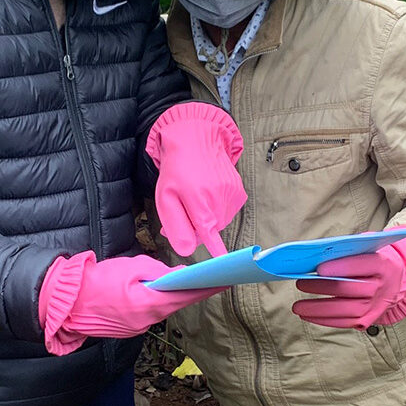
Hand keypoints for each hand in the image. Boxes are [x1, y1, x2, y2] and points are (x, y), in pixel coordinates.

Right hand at [39, 252, 222, 354]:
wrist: (68, 302)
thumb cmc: (98, 281)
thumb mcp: (130, 267)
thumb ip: (157, 270)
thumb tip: (178, 273)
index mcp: (149, 304)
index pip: (186, 296)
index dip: (206, 289)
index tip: (224, 281)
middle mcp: (147, 321)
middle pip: (176, 305)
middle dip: (192, 292)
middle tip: (211, 279)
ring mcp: (138, 328)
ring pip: (162, 310)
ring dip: (173, 297)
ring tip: (187, 283)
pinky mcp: (129, 329)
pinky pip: (149, 314)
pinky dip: (156, 303)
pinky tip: (159, 292)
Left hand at [146, 102, 245, 256]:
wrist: (196, 140)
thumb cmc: (177, 170)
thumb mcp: (165, 197)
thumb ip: (176, 226)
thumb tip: (187, 250)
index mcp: (199, 204)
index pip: (209, 238)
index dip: (215, 254)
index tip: (222, 265)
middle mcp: (219, 201)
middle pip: (209, 231)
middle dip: (195, 227)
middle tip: (183, 209)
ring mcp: (232, 196)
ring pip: (219, 222)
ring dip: (207, 217)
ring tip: (196, 196)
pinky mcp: (239, 192)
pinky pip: (228, 211)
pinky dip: (218, 207)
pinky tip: (208, 193)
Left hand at [292, 226, 405, 330]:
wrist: (395, 279)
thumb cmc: (370, 258)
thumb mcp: (364, 247)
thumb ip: (345, 250)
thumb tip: (314, 256)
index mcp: (383, 263)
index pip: (363, 264)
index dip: (341, 266)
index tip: (319, 268)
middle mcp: (382, 286)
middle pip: (351, 288)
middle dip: (323, 287)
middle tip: (300, 283)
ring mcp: (377, 306)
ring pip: (347, 310)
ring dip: (320, 309)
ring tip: (298, 307)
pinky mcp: (369, 319)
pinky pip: (346, 323)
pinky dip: (324, 320)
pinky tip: (308, 316)